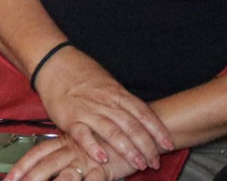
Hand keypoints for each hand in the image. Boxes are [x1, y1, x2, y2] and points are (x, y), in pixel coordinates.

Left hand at [6, 136, 121, 180]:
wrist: (137, 125)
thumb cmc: (107, 136)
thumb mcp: (82, 140)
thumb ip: (65, 151)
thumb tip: (50, 164)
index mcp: (66, 141)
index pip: (38, 153)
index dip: (22, 166)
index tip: (8, 180)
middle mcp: (74, 149)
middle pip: (47, 164)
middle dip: (31, 179)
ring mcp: (88, 158)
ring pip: (67, 174)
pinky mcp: (105, 167)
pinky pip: (93, 180)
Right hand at [36, 47, 174, 174]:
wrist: (57, 64)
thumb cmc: (85, 76)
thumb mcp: (110, 85)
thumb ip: (123, 103)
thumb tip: (141, 118)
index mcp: (119, 94)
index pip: (143, 113)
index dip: (157, 130)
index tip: (169, 144)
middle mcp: (107, 103)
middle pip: (132, 125)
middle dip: (146, 145)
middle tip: (155, 162)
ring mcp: (89, 111)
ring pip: (112, 131)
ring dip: (127, 149)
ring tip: (139, 164)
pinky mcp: (70, 118)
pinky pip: (83, 134)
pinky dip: (93, 146)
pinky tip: (102, 158)